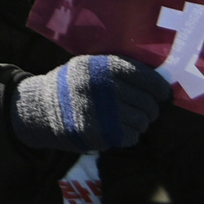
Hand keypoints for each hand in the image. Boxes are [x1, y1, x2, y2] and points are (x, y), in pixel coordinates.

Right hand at [10, 55, 168, 151]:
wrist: (39, 108)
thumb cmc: (71, 86)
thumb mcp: (89, 66)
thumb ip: (117, 70)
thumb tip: (158, 82)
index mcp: (104, 67)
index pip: (147, 78)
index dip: (160, 89)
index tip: (164, 95)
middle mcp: (106, 88)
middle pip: (147, 103)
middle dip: (150, 109)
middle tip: (145, 110)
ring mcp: (103, 113)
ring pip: (142, 122)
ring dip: (138, 123)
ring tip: (125, 119)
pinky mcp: (100, 135)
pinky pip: (131, 137)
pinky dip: (128, 135)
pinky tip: (116, 130)